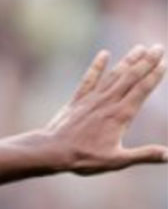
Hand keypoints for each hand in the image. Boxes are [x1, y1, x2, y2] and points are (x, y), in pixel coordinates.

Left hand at [46, 43, 167, 174]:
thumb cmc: (84, 158)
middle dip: (146, 62)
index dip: (155, 75)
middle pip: (131, 77)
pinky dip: (96, 67)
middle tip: (159, 47)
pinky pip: (88, 80)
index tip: (164, 62)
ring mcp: (92, 99)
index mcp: (121, 115)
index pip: (142, 90)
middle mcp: (108, 102)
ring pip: (113, 75)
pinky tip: (104, 54)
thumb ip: (143, 155)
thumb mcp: (117, 161)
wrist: (52, 151)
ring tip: (140, 48)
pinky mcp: (77, 100)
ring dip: (128, 60)